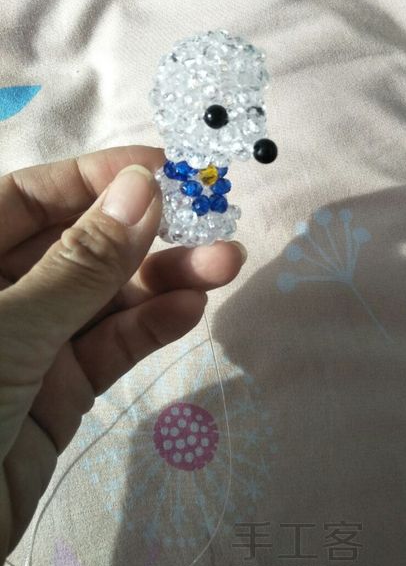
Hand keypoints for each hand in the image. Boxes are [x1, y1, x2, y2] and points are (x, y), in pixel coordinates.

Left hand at [0, 146, 245, 565]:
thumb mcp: (8, 328)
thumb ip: (81, 262)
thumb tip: (143, 187)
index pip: (31, 196)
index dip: (96, 177)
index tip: (165, 171)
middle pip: (79, 246)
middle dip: (145, 232)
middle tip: (212, 219)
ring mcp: (30, 345)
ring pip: (103, 299)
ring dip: (164, 279)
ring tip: (224, 263)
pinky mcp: (57, 395)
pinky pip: (108, 349)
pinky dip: (150, 328)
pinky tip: (191, 308)